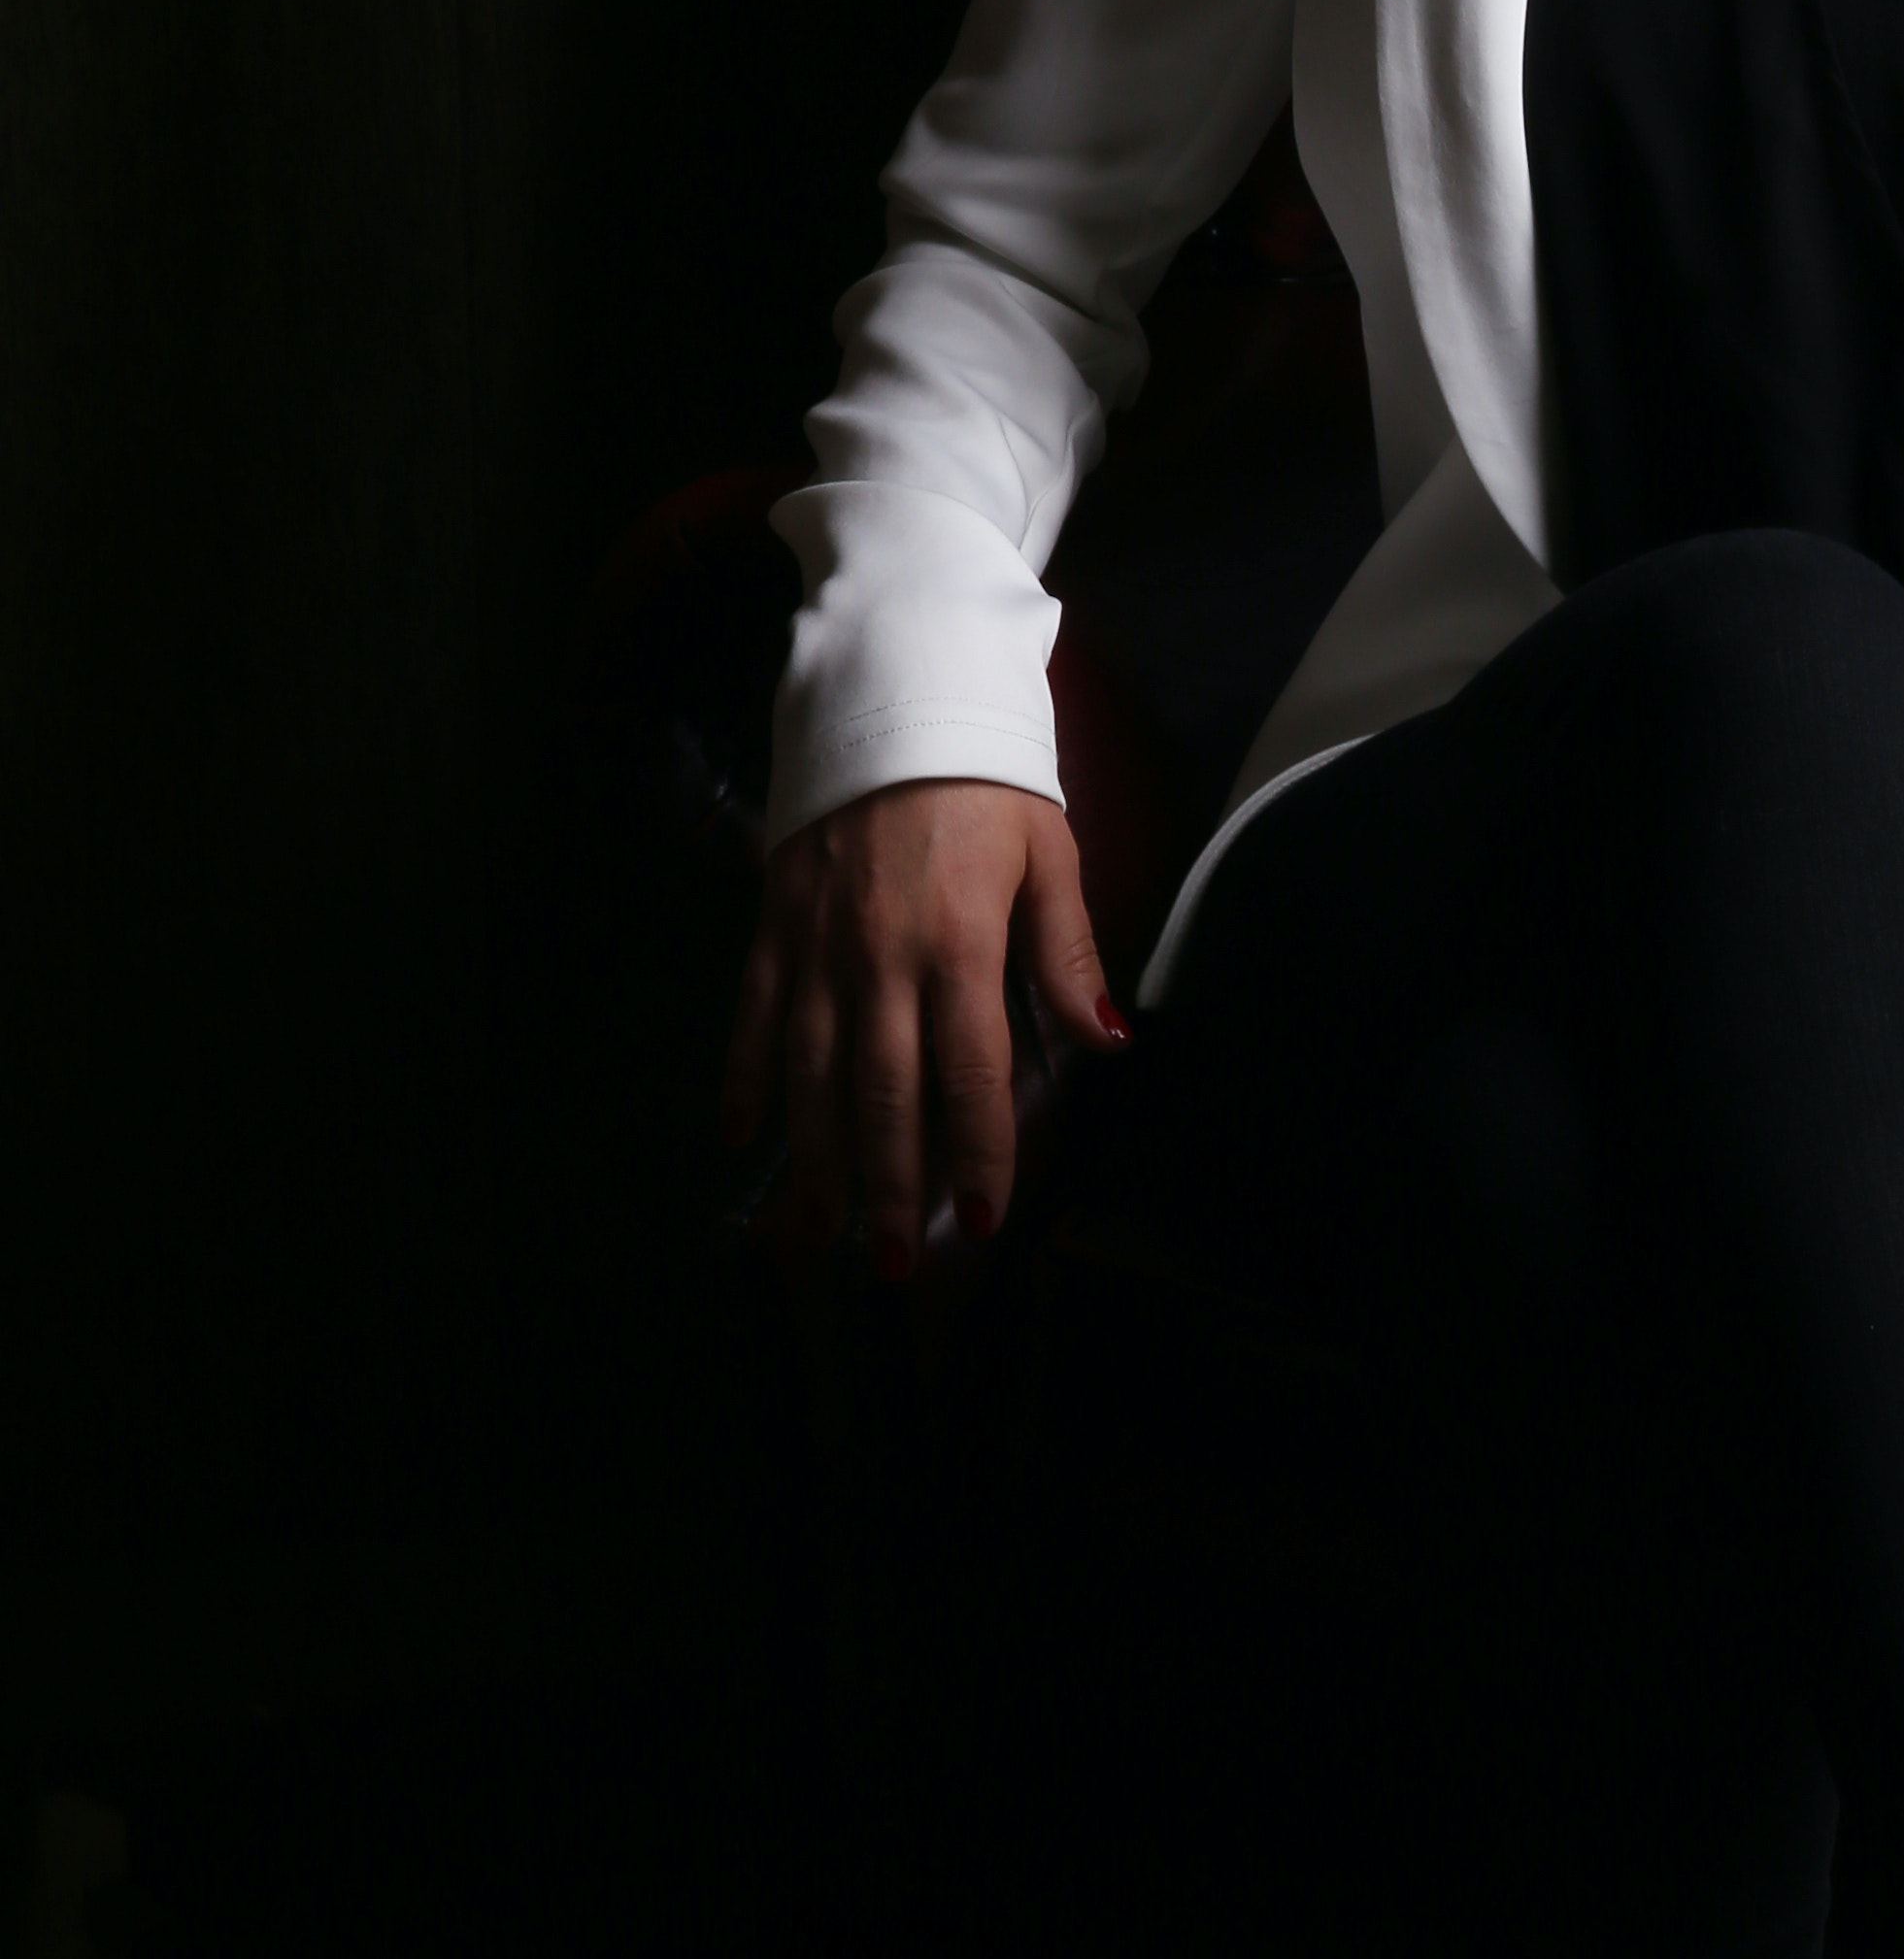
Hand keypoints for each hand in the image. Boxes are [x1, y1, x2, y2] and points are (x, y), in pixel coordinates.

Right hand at [721, 779, 1123, 1267]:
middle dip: (890, 1187)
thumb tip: (1108, 1042)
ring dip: (815, 1160)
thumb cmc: (985, 780)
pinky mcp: (772, 927)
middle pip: (883, 1095)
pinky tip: (738, 1141)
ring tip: (817, 1233)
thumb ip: (1067, 956)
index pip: (970, 1074)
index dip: (978, 1154)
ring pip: (809, 1074)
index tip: (984, 1222)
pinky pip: (750, 1018)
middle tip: (892, 1264)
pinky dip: (741, 1082)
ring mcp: (815, 947)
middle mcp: (879, 959)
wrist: (890, 695)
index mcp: (958, 944)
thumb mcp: (1050, 855)